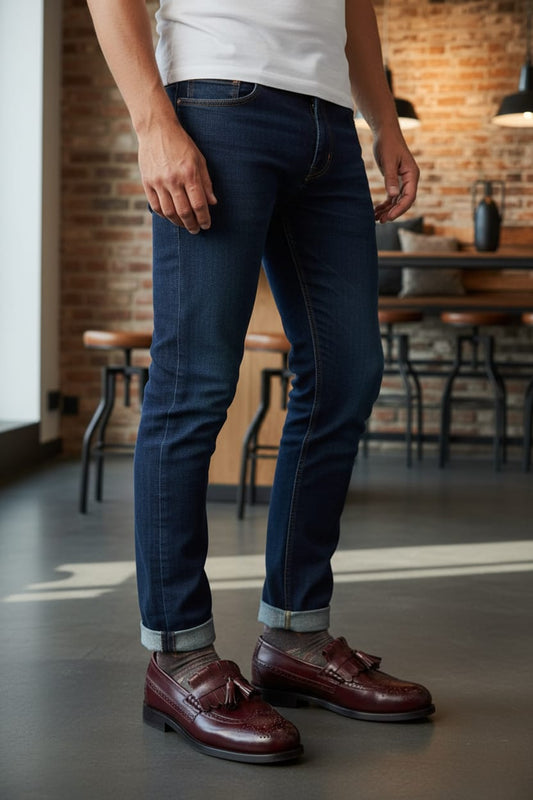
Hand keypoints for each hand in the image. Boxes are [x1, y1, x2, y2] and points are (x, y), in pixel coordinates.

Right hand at [138, 119, 216, 233]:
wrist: (156, 130)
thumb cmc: (181, 144)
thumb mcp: (199, 159)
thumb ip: (206, 182)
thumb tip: (212, 203)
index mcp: (189, 173)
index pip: (199, 204)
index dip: (204, 218)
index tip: (207, 225)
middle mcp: (173, 179)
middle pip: (184, 211)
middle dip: (192, 224)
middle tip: (196, 230)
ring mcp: (158, 182)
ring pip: (169, 212)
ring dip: (178, 223)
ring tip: (184, 225)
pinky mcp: (147, 182)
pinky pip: (156, 206)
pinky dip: (164, 215)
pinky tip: (171, 217)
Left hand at [372, 132, 419, 222]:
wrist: (385, 132)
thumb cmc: (388, 143)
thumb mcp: (388, 161)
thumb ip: (390, 178)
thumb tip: (392, 195)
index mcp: (412, 175)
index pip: (409, 197)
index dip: (400, 209)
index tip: (389, 217)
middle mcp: (410, 179)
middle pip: (404, 201)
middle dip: (393, 212)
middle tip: (381, 221)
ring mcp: (403, 180)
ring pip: (397, 200)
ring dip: (388, 210)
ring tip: (376, 218)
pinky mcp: (395, 180)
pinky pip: (392, 196)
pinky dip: (385, 204)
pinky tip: (377, 210)